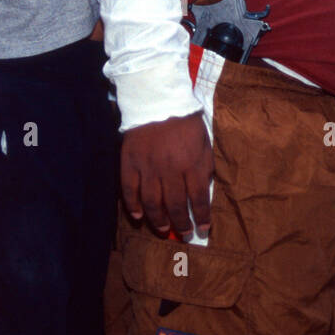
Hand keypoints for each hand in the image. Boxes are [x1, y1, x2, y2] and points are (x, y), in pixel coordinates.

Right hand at [120, 112, 212, 239]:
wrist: (157, 99)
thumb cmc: (185, 121)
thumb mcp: (204, 141)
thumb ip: (204, 166)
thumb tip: (204, 190)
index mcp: (191, 163)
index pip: (199, 197)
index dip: (202, 216)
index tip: (203, 229)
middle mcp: (170, 169)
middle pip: (175, 204)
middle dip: (181, 223)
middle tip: (184, 234)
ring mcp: (148, 167)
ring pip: (152, 202)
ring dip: (158, 219)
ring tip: (163, 230)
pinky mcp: (130, 162)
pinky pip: (129, 190)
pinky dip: (132, 205)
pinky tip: (137, 215)